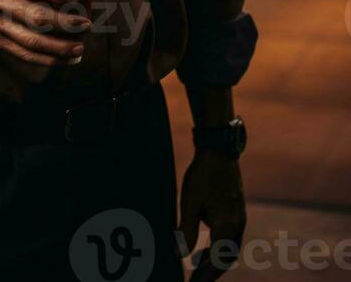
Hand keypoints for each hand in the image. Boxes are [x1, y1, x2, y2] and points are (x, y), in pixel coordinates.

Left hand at [178, 150, 245, 279]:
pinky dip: (218, 250)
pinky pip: (229, 239)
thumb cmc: (203, 175)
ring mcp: (239, 218)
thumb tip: (180, 255)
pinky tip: (203, 252)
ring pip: (229, 250)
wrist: (219, 151)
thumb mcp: (190, 202)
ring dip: (215, 262)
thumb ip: (187, 230)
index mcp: (226, 226)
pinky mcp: (236, 212)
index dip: (204, 277)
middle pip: (226, 259)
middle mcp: (237, 226)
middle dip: (211, 274)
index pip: (216, 261)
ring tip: (197, 271)